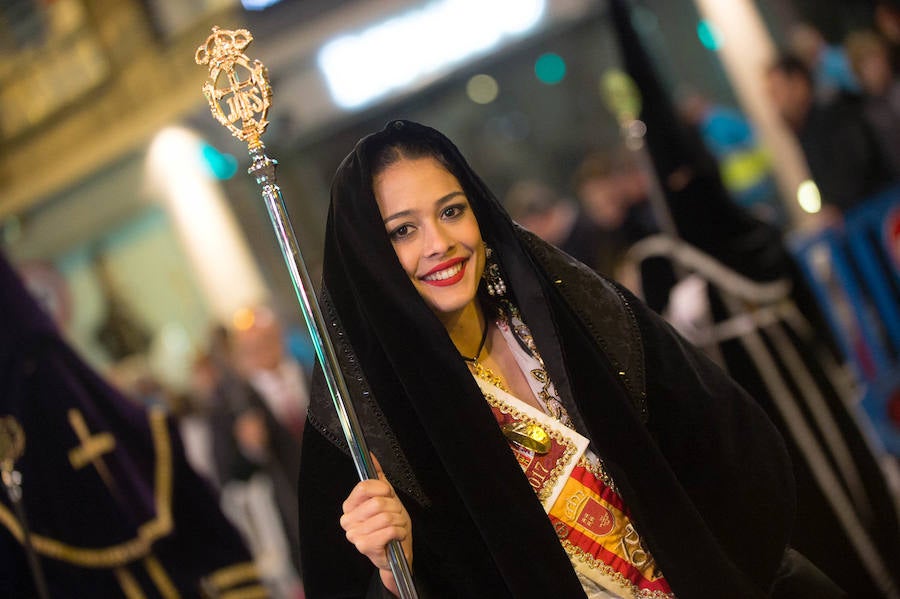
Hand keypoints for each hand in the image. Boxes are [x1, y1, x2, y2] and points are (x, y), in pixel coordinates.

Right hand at [340, 454, 412, 595]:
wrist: (397, 553)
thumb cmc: (390, 525)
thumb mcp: (386, 497)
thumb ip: (377, 476)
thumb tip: (370, 456)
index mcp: (350, 506)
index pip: (364, 487)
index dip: (382, 489)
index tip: (388, 494)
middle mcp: (348, 520)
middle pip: (377, 502)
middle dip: (394, 508)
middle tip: (394, 515)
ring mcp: (354, 534)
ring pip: (385, 517)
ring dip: (398, 521)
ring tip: (396, 526)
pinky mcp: (364, 547)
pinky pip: (388, 531)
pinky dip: (399, 532)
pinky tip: (396, 536)